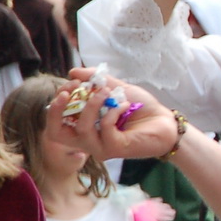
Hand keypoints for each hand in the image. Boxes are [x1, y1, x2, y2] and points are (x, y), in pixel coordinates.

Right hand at [47, 70, 177, 161]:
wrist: (164, 121)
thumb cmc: (140, 108)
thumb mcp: (115, 88)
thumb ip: (95, 80)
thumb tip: (73, 71)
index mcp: (83, 126)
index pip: (56, 120)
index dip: (57, 101)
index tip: (73, 82)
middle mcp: (87, 139)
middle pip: (56, 132)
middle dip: (57, 109)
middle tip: (70, 90)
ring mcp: (100, 146)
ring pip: (82, 128)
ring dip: (92, 104)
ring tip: (107, 92)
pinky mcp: (114, 149)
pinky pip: (105, 128)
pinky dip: (113, 111)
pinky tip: (125, 105)